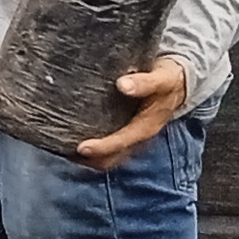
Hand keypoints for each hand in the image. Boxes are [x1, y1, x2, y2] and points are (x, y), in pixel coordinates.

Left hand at [74, 57, 190, 166]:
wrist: (176, 82)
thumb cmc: (167, 80)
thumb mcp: (162, 79)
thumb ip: (145, 82)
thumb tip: (123, 85)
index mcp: (146, 127)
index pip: (122, 143)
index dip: (102, 148)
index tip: (81, 147)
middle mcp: (138, 138)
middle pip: (110, 158)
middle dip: (88, 158)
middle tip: (63, 149)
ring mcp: (131, 139)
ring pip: (107, 158)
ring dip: (86, 157)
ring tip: (62, 147)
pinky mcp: (124, 134)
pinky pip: (106, 149)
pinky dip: (90, 149)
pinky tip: (72, 137)